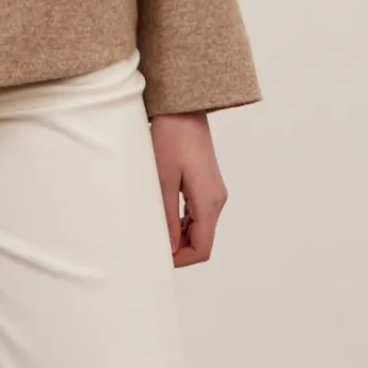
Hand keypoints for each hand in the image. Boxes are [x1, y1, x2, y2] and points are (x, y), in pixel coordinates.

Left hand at [149, 111, 227, 266]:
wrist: (183, 107)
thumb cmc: (171, 137)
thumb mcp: (163, 177)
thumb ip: (166, 215)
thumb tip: (169, 247)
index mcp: (209, 201)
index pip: (202, 249)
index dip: (180, 260)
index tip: (157, 256)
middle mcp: (217, 200)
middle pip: (202, 241)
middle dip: (178, 249)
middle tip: (150, 244)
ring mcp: (214, 192)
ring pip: (200, 228)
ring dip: (179, 235)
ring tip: (153, 229)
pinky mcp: (207, 184)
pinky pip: (198, 213)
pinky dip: (182, 222)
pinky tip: (162, 215)